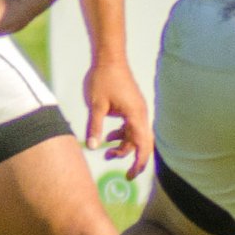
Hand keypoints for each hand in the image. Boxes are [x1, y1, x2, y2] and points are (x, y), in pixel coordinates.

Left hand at [83, 61, 152, 179]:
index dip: (139, 162)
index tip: (131, 175)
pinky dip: (122, 135)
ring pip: (135, 135)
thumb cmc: (103, 79)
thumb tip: (92, 147)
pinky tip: (109, 136)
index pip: (143, 144)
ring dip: (124, 146)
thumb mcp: (95, 105)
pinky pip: (131, 127)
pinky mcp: (131, 107)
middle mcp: (140, 114)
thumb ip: (95, 127)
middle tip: (126, 175)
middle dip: (134, 159)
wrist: (109, 58)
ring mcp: (137, 110)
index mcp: (135, 114)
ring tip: (106, 153)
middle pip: (143, 143)